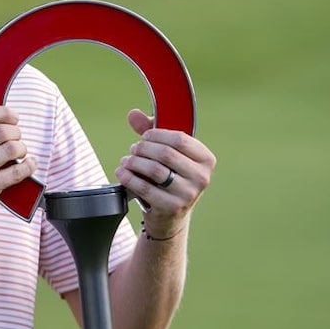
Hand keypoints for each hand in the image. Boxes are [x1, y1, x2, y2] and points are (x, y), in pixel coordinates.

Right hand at [0, 105, 37, 225]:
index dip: (4, 113)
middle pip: (2, 130)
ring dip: (22, 148)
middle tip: (16, 139)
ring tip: (18, 152)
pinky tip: (29, 164)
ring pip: (12, 148)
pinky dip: (29, 165)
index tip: (13, 118)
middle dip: (16, 133)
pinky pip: (18, 171)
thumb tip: (3, 115)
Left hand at [114, 109, 215, 237]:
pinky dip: (129, 177)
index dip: (157, 135)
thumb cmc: (170, 176)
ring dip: (134, 162)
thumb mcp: (167, 153)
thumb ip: (152, 131)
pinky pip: (145, 187)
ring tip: (127, 161)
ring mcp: (188, 194)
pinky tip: (122, 172)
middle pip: (165, 153)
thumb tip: (133, 114)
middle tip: (133, 150)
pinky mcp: (172, 207)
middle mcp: (202, 177)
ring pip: (154, 170)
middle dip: (143, 149)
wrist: (171, 214)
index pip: (180, 139)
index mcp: (206, 159)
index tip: (145, 137)